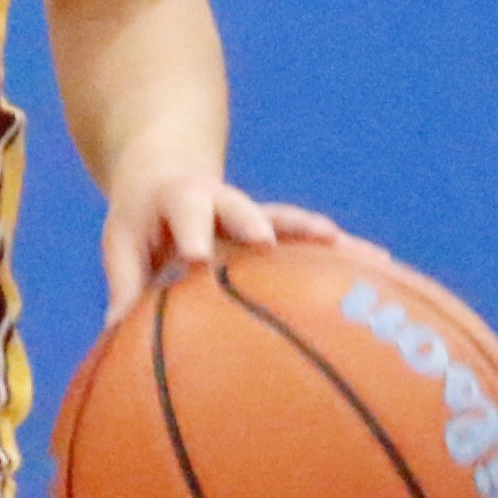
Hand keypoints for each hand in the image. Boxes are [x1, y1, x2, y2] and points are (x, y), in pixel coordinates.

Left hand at [98, 173, 349, 323]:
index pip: (186, 213)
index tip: (196, 259)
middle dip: (258, 224)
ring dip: (324, 241)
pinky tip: (386, 274)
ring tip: (368, 259)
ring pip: (293, 223)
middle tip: (269, 244)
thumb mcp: (122, 240)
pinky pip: (313, 245)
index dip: (192, 233)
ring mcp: (256, 214)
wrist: (169, 166)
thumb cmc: (141, 217)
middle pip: (243, 208)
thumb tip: (112, 332)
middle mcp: (224, 202)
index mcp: (180, 201)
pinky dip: (346, 257)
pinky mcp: (278, 230)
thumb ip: (124, 281)